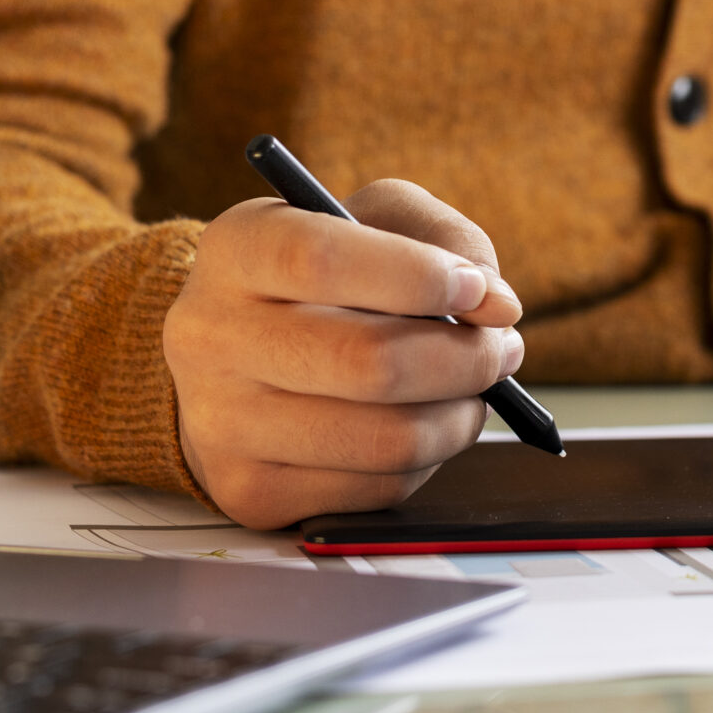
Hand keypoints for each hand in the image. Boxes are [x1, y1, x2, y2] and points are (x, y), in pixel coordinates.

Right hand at [164, 179, 522, 529]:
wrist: (240, 358)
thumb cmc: (322, 280)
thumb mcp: (372, 219)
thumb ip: (440, 237)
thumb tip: (494, 306)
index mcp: (235, 250)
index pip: (319, 260)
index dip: (417, 277)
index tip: (480, 291)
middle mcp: (209, 337)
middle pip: (367, 362)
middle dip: (465, 358)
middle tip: (503, 348)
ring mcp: (221, 424)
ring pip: (385, 439)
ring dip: (460, 415)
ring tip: (474, 390)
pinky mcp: (250, 492)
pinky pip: (376, 489)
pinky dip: (427, 460)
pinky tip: (424, 426)